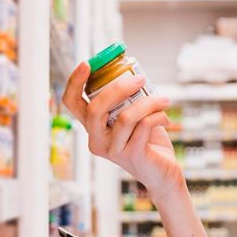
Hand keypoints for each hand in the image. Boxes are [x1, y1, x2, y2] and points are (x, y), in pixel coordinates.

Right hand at [62, 62, 183, 198]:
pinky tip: (165, 116)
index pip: (72, 103)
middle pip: (95, 109)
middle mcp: (96, 139)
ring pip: (124, 117)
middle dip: (118, 88)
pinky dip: (157, 116)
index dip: (74, 82)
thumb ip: (127, 99)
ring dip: (148, 102)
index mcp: (92, 126)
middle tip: (140, 79)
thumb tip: (133, 72)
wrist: (162, 172)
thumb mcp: (132, 116)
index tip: (87, 64)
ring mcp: (112, 149)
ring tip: (163, 100)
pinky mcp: (132, 155)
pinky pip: (143, 126)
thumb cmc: (147, 140)